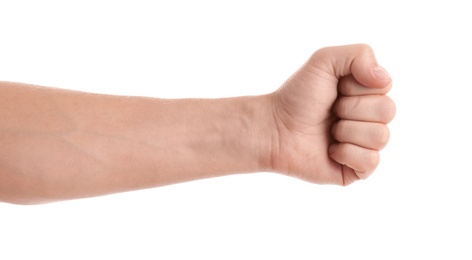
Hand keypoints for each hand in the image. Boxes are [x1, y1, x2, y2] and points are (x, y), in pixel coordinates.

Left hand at [268, 44, 394, 184]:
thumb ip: (360, 55)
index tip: (335, 89)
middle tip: (329, 111)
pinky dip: (347, 153)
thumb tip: (383, 80)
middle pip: (387, 111)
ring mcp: (364, 145)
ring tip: (328, 131)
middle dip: (351, 109)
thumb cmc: (296, 96)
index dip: (356, 87)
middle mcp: (369, 119)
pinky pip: (371, 161)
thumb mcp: (324, 61)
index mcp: (366, 94)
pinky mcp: (356, 169)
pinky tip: (330, 150)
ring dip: (347, 130)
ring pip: (381, 137)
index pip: (385, 86)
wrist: (274, 129)